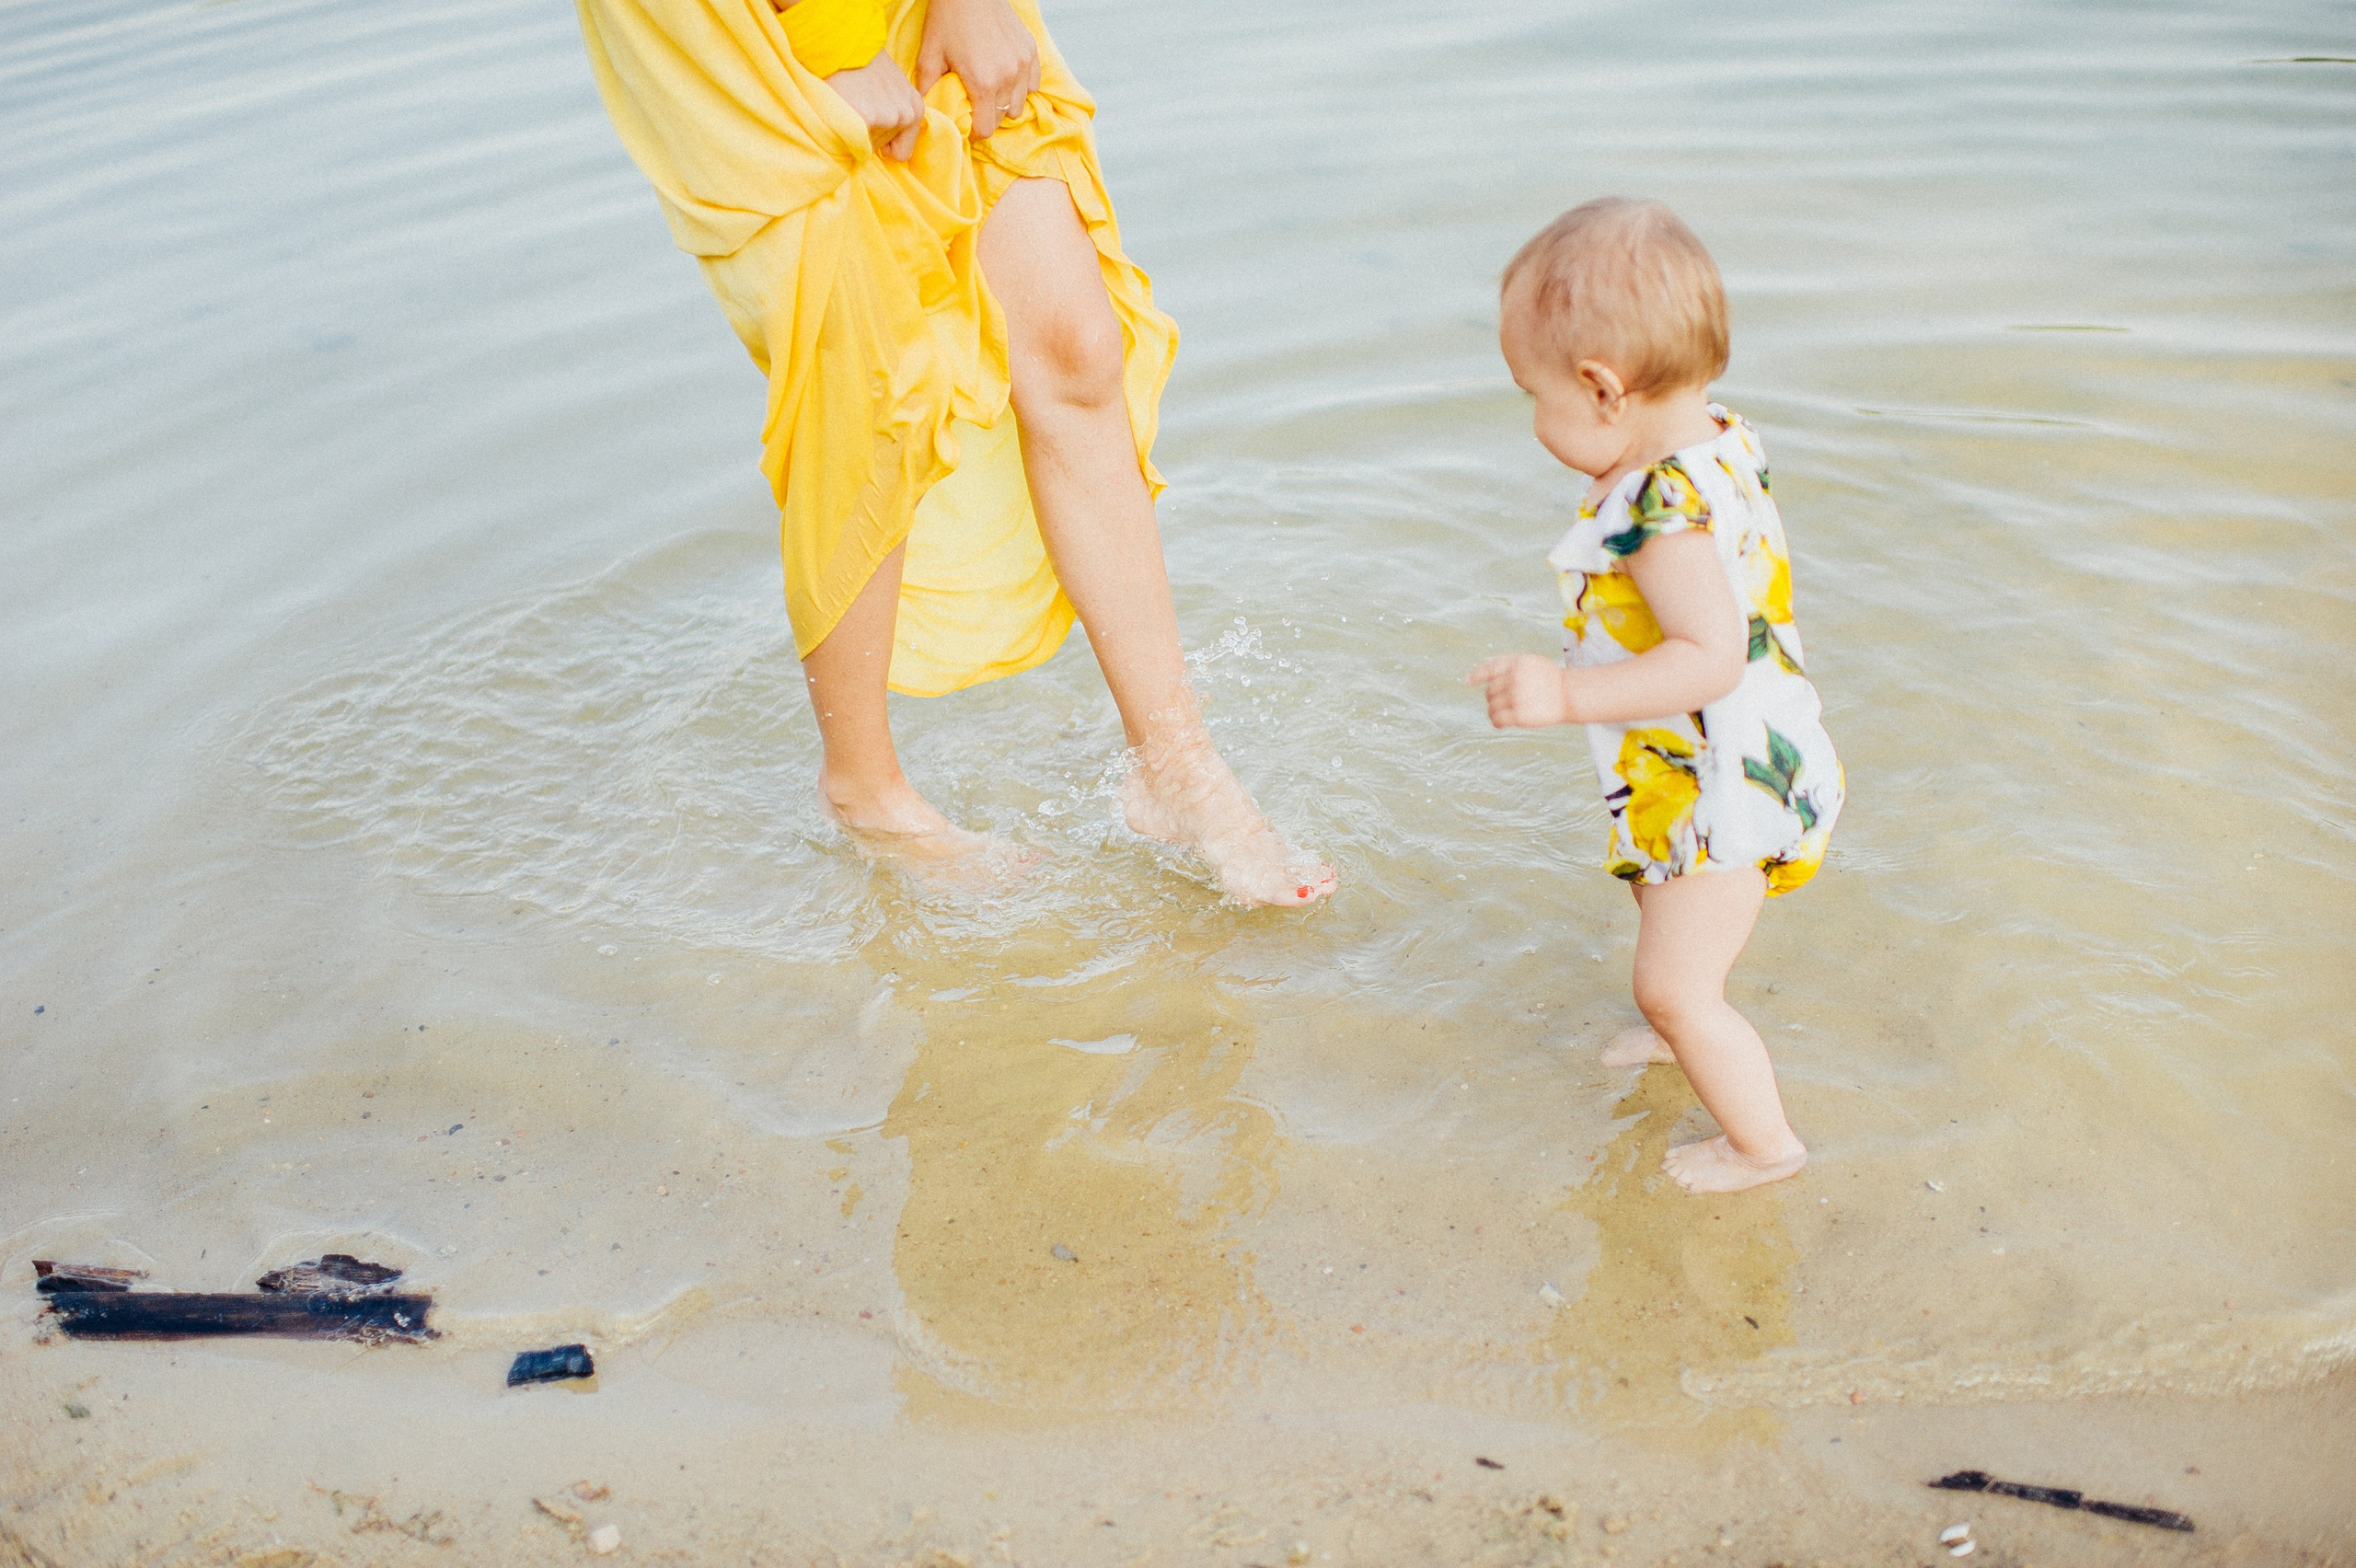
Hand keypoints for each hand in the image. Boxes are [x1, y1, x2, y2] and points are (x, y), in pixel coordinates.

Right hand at [823, 53, 924, 159]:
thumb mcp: (891, 86)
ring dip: (857, 131)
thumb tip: (889, 139)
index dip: (882, 142)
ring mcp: (888, 118)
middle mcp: (907, 115)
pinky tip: (843, 107)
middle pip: (883, 149)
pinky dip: (844, 131)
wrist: (843, 41)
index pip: (901, 150)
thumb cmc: (862, 62)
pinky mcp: (867, 119)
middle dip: (868, 134)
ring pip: (868, 146)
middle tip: (857, 106)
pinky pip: (853, 143)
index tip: (870, 121)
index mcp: (915, 107)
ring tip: (850, 103)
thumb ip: (894, 109)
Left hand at [914, 0, 1040, 139]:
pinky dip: (1021, 86)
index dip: (975, 132)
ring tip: (991, 92)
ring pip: (1020, 103)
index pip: (986, 129)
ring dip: (1006, 103)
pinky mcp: (1031, 51)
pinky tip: (1005, 77)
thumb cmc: (947, 19)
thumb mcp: (929, 56)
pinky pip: (1033, 84)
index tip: (968, 125)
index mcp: (983, 83)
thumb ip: (928, 90)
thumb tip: (926, 114)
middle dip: (990, 117)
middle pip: (1004, 118)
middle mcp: (1008, 77)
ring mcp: (1023, 64)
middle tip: (977, 106)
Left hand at [1467, 653, 1575, 728]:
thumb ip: (1507, 663)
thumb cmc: (1549, 678)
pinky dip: (1496, 722)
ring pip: (1492, 706)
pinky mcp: (1520, 715)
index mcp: (1517, 663)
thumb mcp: (1531, 662)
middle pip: (1490, 691)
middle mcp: (1515, 678)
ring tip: (1503, 712)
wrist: (1570, 694)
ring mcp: (1517, 696)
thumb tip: (1481, 665)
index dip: (1476, 675)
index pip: (1489, 668)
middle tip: (1505, 701)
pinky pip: (1498, 720)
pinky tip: (1499, 723)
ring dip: (1494, 711)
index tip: (1467, 682)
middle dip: (1494, 697)